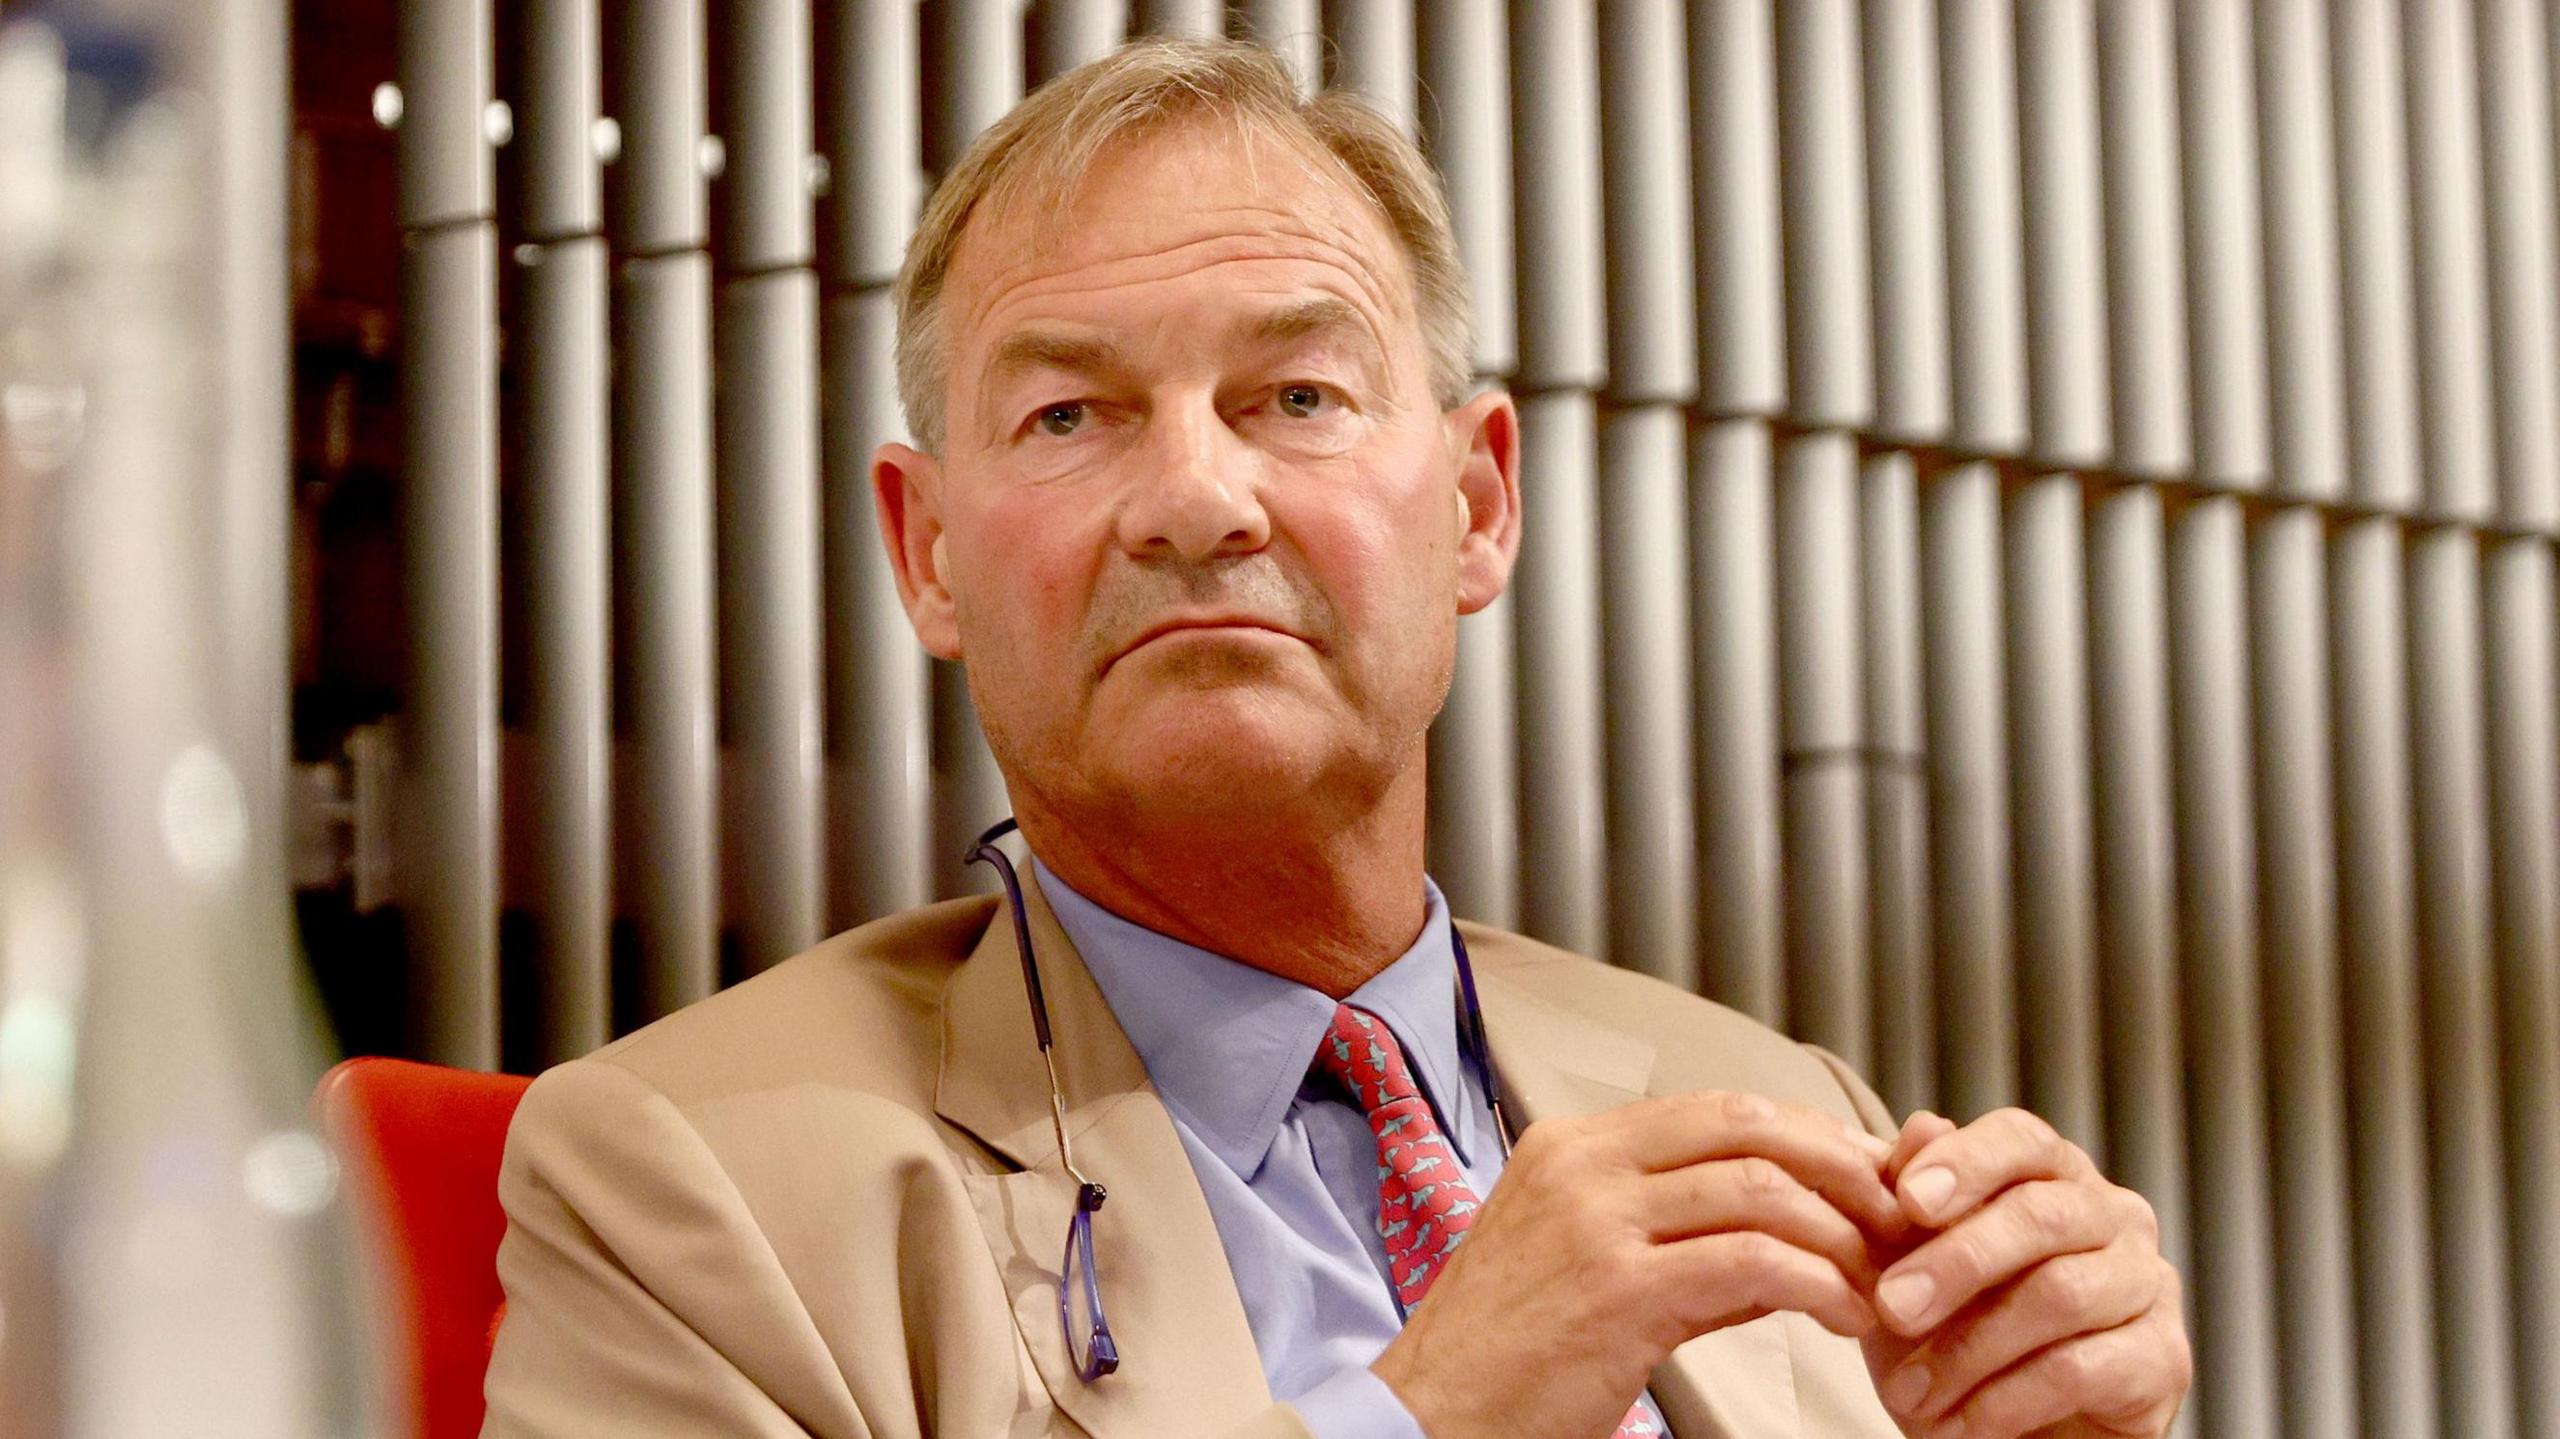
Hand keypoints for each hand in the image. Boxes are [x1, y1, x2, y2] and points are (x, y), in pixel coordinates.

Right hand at [1371, 1090, 1915, 1438]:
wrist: (1431, 1418)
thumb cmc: (1507, 1357)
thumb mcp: (1585, 1267)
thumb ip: (1681, 1240)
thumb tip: (1787, 1241)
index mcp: (1572, 1146)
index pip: (1719, 1108)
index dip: (1808, 1135)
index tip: (1864, 1176)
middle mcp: (1583, 1166)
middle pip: (1749, 1125)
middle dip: (1842, 1164)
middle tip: (1897, 1213)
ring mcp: (1598, 1222)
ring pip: (1762, 1189)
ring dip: (1845, 1233)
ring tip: (1881, 1279)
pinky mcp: (1620, 1290)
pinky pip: (1754, 1263)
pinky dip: (1821, 1285)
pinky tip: (1845, 1315)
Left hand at [1861, 1110, 2190, 1438]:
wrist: (1997, 1428)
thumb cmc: (1951, 1330)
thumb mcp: (1906, 1267)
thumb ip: (1908, 1200)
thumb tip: (1922, 1126)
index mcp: (2052, 1175)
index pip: (2021, 1139)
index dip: (1966, 1162)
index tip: (1908, 1200)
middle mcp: (2113, 1216)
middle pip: (2041, 1215)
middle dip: (1957, 1262)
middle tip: (1893, 1307)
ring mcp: (2147, 1284)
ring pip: (2060, 1293)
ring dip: (1970, 1348)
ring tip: (1908, 1393)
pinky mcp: (2163, 1358)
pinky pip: (2081, 1368)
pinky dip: (2007, 1399)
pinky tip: (1961, 1423)